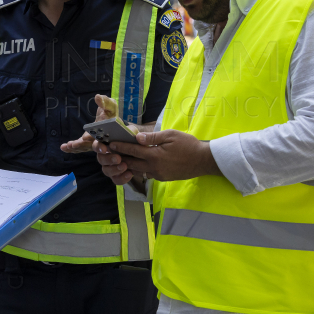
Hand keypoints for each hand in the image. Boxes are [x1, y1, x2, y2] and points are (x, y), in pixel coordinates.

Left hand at [60, 94, 123, 152]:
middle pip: (93, 145)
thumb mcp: (110, 105)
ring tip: (68, 146)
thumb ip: (105, 102)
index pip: (103, 137)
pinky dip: (71, 148)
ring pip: (85, 147)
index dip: (94, 137)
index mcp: (110, 131)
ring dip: (76, 147)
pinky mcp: (87, 143)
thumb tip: (97, 97)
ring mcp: (94, 143)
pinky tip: (63, 147)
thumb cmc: (110, 112)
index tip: (85, 137)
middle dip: (83, 145)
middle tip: (74, 145)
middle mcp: (103, 140)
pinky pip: (80, 147)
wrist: (110, 120)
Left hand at [94, 129, 220, 185]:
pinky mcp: (162, 178)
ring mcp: (158, 175)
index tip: (110, 143)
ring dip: (128, 165)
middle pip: (131, 163)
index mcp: (154, 155)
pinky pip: (146, 174)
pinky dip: (139, 169)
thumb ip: (153, 137)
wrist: (203, 161)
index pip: (132, 150)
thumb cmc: (188, 144)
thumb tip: (137, 137)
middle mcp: (153, 167)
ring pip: (137, 171)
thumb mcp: (171, 135)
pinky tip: (136, 163)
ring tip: (120, 158)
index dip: (120, 146)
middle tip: (110, 152)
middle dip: (120, 157)